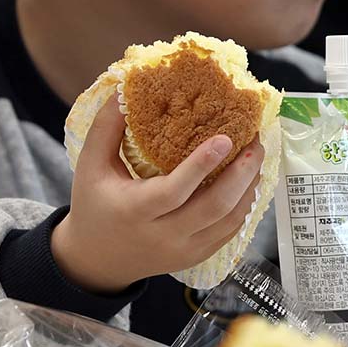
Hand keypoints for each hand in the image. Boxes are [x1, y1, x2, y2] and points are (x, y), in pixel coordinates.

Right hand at [52, 96, 263, 292]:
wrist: (97, 260)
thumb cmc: (93, 205)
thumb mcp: (90, 165)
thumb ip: (108, 127)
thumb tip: (128, 86)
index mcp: (134, 211)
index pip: (174, 191)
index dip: (201, 165)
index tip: (225, 139)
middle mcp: (162, 236)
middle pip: (213, 207)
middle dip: (241, 174)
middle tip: (255, 143)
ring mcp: (183, 250)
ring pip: (229, 221)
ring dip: (249, 188)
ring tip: (257, 157)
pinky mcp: (195, 256)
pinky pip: (229, 232)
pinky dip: (243, 205)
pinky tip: (249, 182)